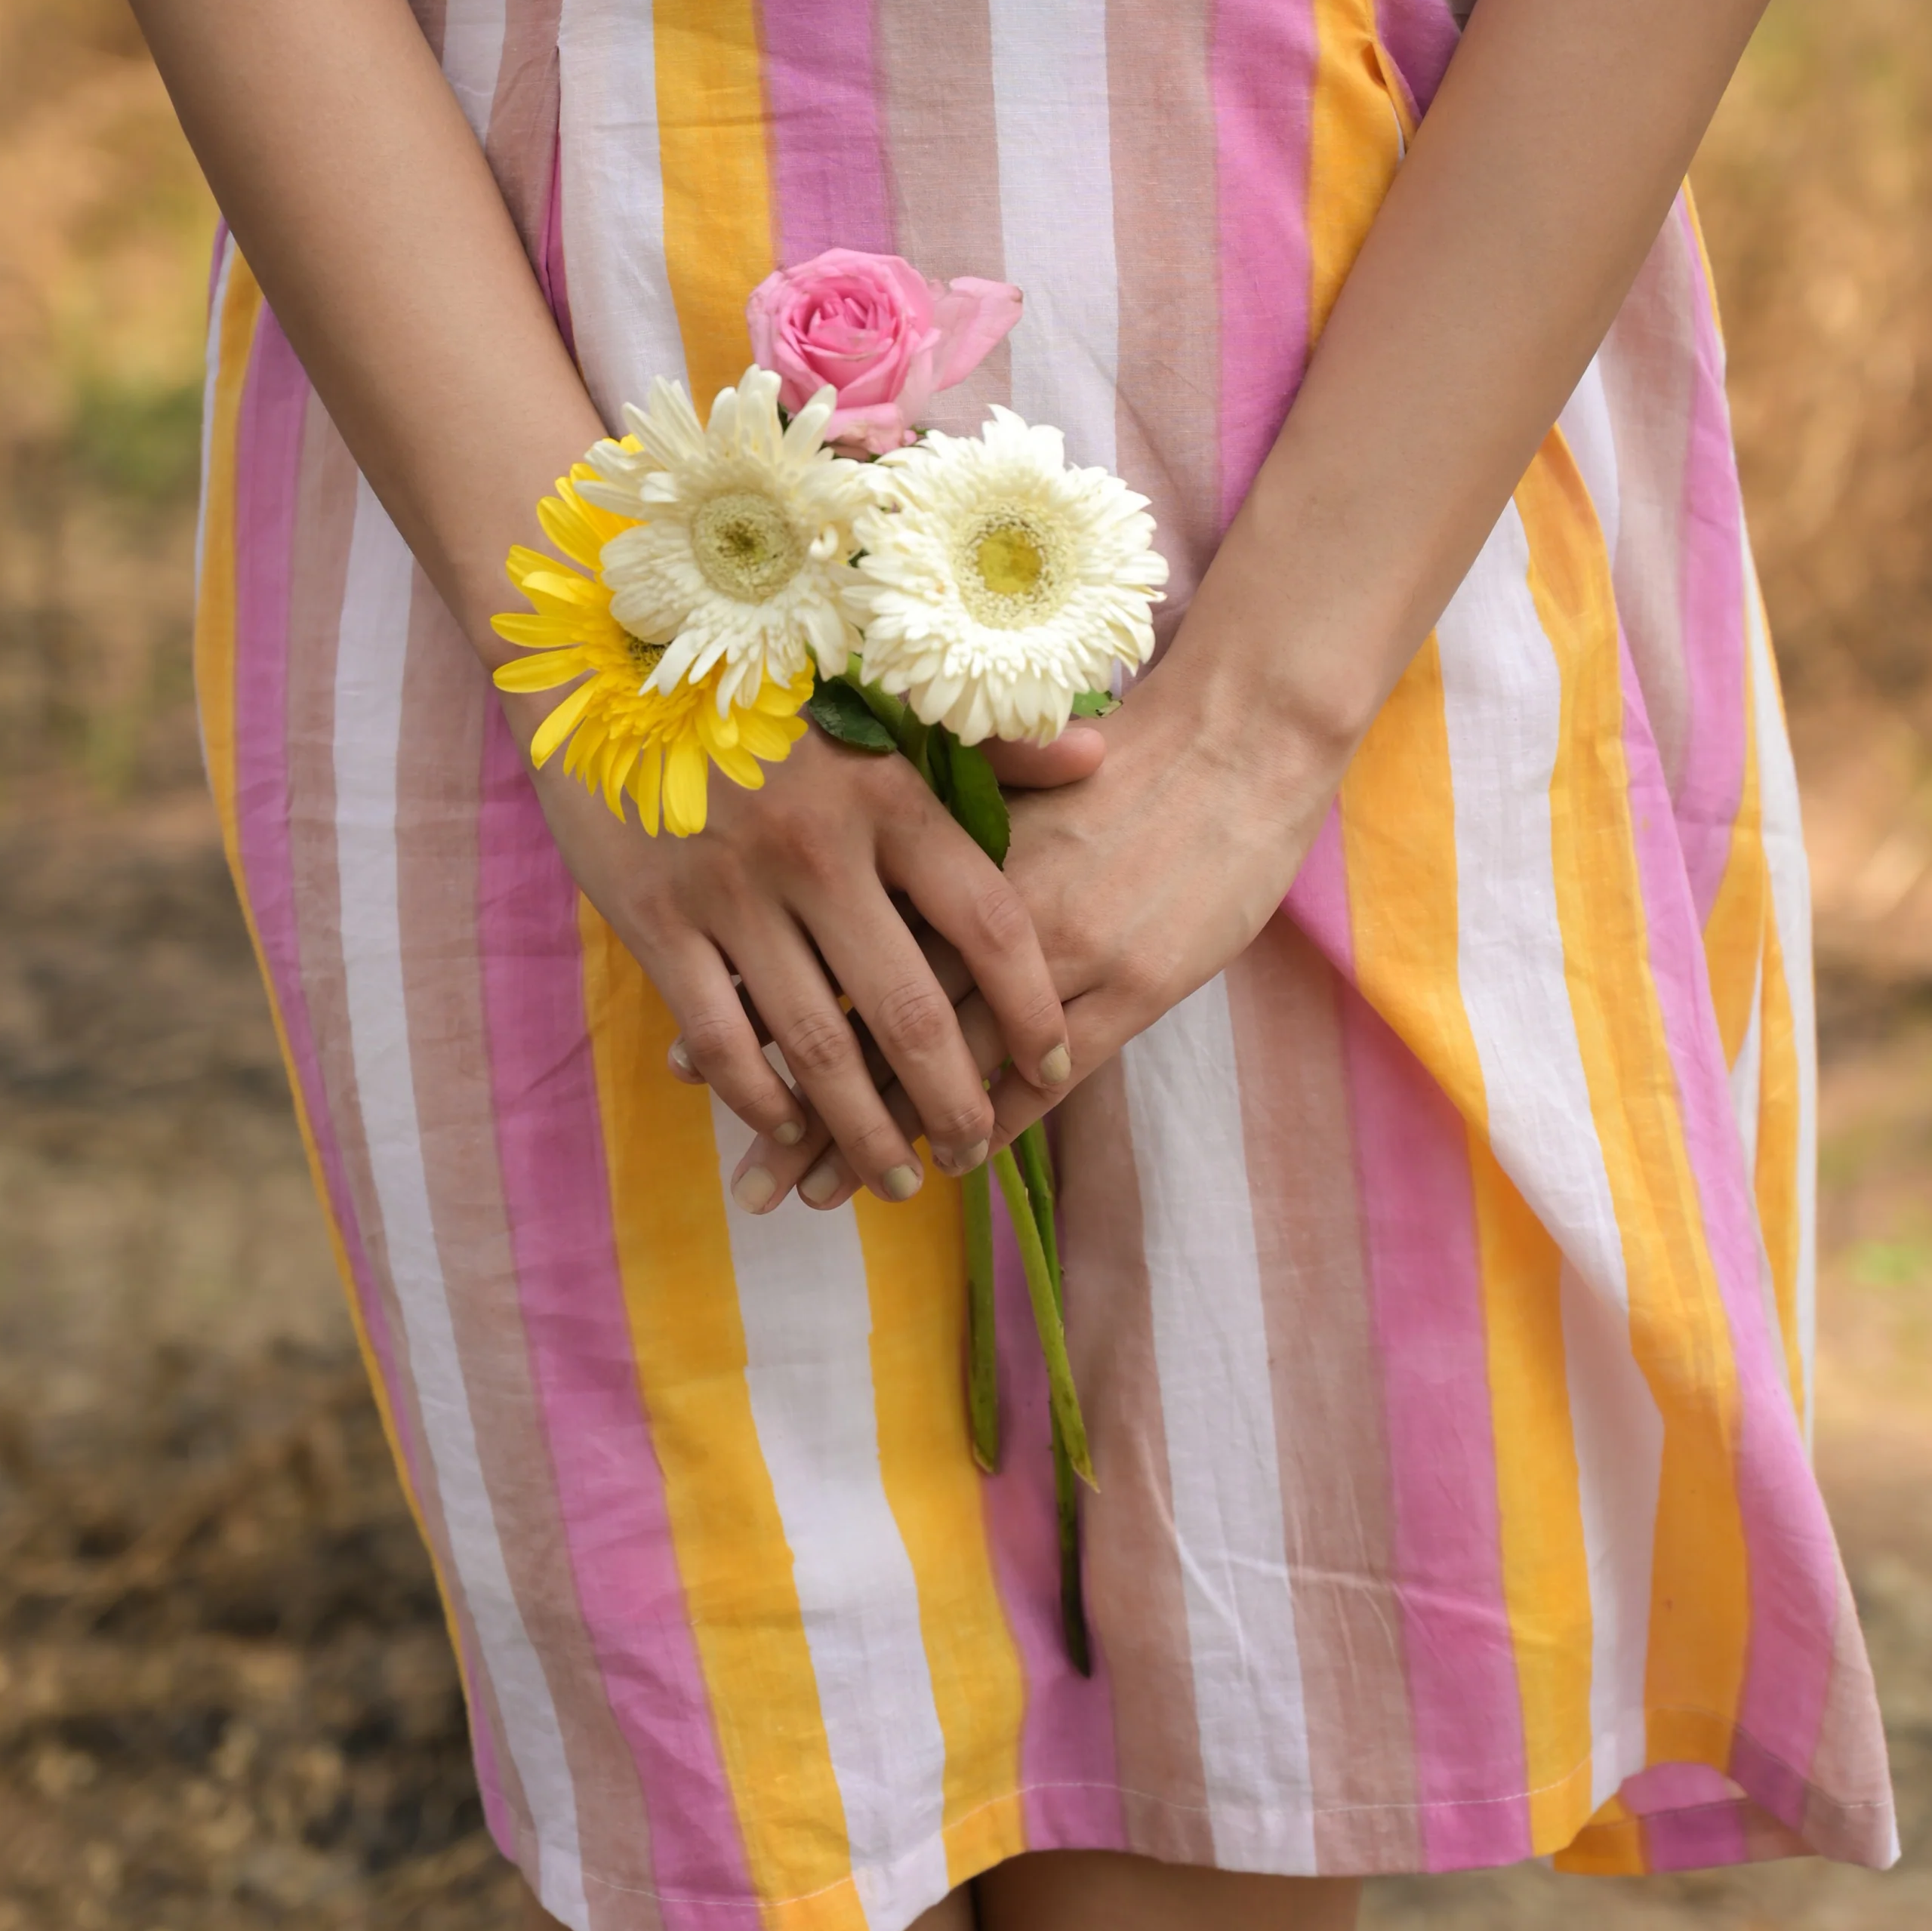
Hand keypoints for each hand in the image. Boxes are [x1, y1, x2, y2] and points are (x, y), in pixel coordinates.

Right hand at [532, 723, 1077, 1207]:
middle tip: (973, 1151)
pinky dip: (758, 1097)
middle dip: (952, 1101)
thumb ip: (988, 737)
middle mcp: (817, 850)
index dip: (1031, 1009)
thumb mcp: (879, 689)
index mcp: (886, 795)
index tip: (1054, 1066)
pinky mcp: (655, 921)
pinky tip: (788, 1129)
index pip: (988, 922)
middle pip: (909, 1009)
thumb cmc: (762, 679)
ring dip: (861, 1127)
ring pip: (816, 1045)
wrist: (602, 651)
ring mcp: (732, 892)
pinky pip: (719, 1038)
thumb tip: (1098, 754)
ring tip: (896, 1176)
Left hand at [718, 669, 1342, 1212]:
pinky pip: (1045, 1076)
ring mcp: (1064, 955)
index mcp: (943, 851)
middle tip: (749, 1171)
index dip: (763, 1012)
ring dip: (881, 1132)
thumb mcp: (994, 776)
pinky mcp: (1132, 991)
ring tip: (813, 1190)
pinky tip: (946, 1159)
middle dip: (808, 1106)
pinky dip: (991, 1121)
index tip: (693, 1064)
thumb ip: (916, 822)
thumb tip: (813, 856)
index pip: (829, 953)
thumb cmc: (1117, 751)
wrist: (1238, 740)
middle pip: (874, 1025)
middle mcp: (989, 911)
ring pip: (949, 1067)